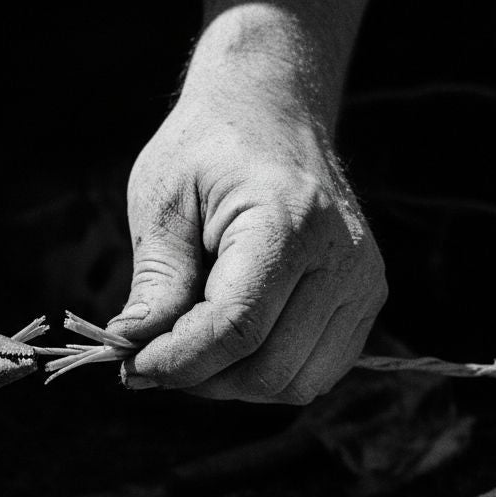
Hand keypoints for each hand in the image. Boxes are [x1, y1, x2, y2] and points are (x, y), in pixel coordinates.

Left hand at [110, 63, 386, 403]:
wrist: (272, 112)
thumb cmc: (206, 150)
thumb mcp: (162, 199)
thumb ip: (156, 278)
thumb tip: (135, 347)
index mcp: (288, 223)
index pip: (235, 328)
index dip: (177, 361)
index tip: (130, 367)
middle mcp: (341, 259)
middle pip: (266, 368)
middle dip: (199, 378)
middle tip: (152, 358)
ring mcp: (362, 284)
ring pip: (293, 384)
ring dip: (230, 383)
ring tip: (189, 347)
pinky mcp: (364, 301)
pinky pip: (313, 374)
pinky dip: (263, 376)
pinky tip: (227, 346)